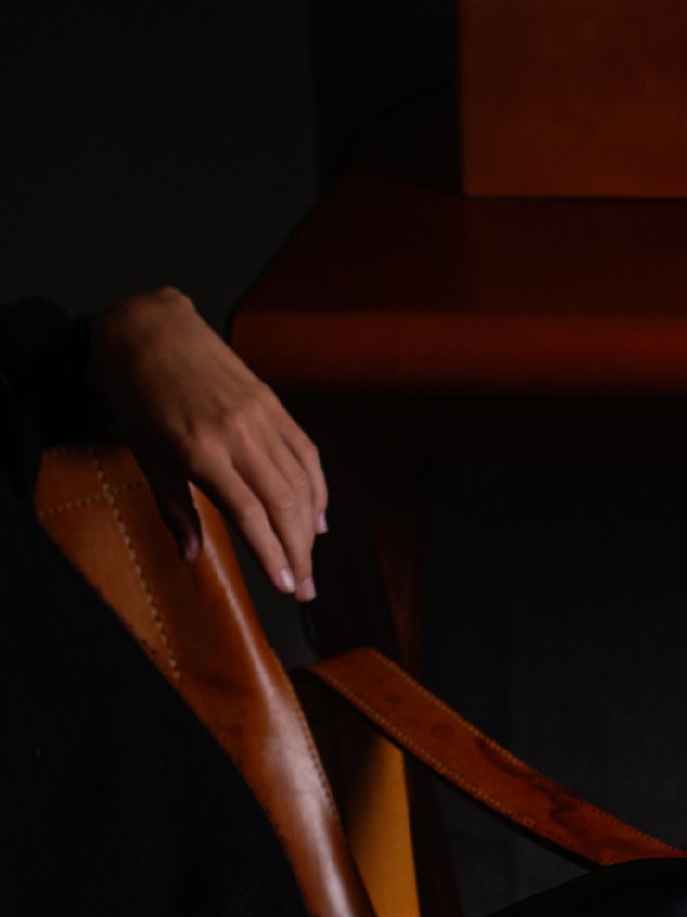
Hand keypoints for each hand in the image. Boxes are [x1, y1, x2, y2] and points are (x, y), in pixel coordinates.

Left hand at [88, 288, 328, 601]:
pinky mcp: (272, 404)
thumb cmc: (138, 394)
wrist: (150, 330)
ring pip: (301, 481)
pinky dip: (317, 488)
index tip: (285, 586)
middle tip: (305, 587)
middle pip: (283, 504)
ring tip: (310, 559)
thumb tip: (191, 555)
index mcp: (199, 450)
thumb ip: (174, 508)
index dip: (271, 554)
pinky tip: (318, 515)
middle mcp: (237, 434)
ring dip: (310, 527)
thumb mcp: (146, 455)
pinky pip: (305, 452)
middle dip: (299, 552)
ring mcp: (261, 417)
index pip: (249, 514)